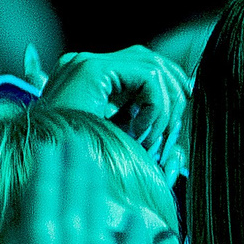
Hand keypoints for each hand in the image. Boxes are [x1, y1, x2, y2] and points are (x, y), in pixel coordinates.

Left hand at [0, 135, 142, 243]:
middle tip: (71, 138)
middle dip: (69, 179)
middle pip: (68, 218)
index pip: (40, 223)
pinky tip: (138, 217)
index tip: (46, 148)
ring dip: (96, 198)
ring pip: (97, 234)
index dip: (44, 185)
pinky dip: (136, 241)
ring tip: (97, 163)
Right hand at [41, 46, 192, 169]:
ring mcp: (83, 64)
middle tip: (171, 133)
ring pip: (154, 68)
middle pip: (151, 60)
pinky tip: (140, 136)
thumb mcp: (124, 142)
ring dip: (165, 110)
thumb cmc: (89, 172)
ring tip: (151, 142)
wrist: (54, 183)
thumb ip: (151, 118)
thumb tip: (188, 87)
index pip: (141, 64)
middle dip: (174, 96)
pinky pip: (150, 78)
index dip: (170, 86)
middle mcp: (81, 64)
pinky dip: (157, 109)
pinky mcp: (91, 71)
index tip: (183, 109)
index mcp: (86, 78)